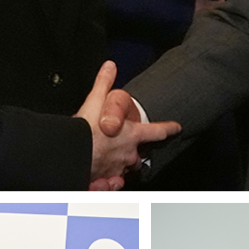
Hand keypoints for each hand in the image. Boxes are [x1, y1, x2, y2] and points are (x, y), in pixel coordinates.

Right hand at [75, 63, 180, 186]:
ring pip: (125, 168)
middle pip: (140, 154)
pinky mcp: (105, 182)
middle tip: (130, 148)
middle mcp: (129, 154)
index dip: (168, 128)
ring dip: (121, 164)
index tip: (176, 127)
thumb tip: (110, 66)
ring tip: (110, 159)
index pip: (157, 130)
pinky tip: (101, 176)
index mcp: (132, 134)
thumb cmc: (85, 131)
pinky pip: (112, 182)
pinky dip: (109, 179)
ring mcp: (118, 169)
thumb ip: (104, 83)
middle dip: (137, 152)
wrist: (72, 156)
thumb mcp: (96, 100)